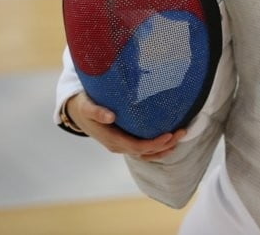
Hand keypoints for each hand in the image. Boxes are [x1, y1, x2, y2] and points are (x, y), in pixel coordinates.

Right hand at [65, 92, 186, 160]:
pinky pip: (143, 150)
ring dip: (164, 148)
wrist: (77, 112)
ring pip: (146, 153)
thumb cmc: (84, 106)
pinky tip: (170, 142)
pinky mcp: (125, 141)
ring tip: (181, 136)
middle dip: (165, 144)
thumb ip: (97, 111)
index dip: (154, 144)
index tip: (169, 135)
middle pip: (145, 151)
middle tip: (182, 132)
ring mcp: (122, 145)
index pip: (137, 146)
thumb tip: (111, 116)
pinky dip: (158, 149)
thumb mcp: (87, 106)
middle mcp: (118, 146)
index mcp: (111, 139)